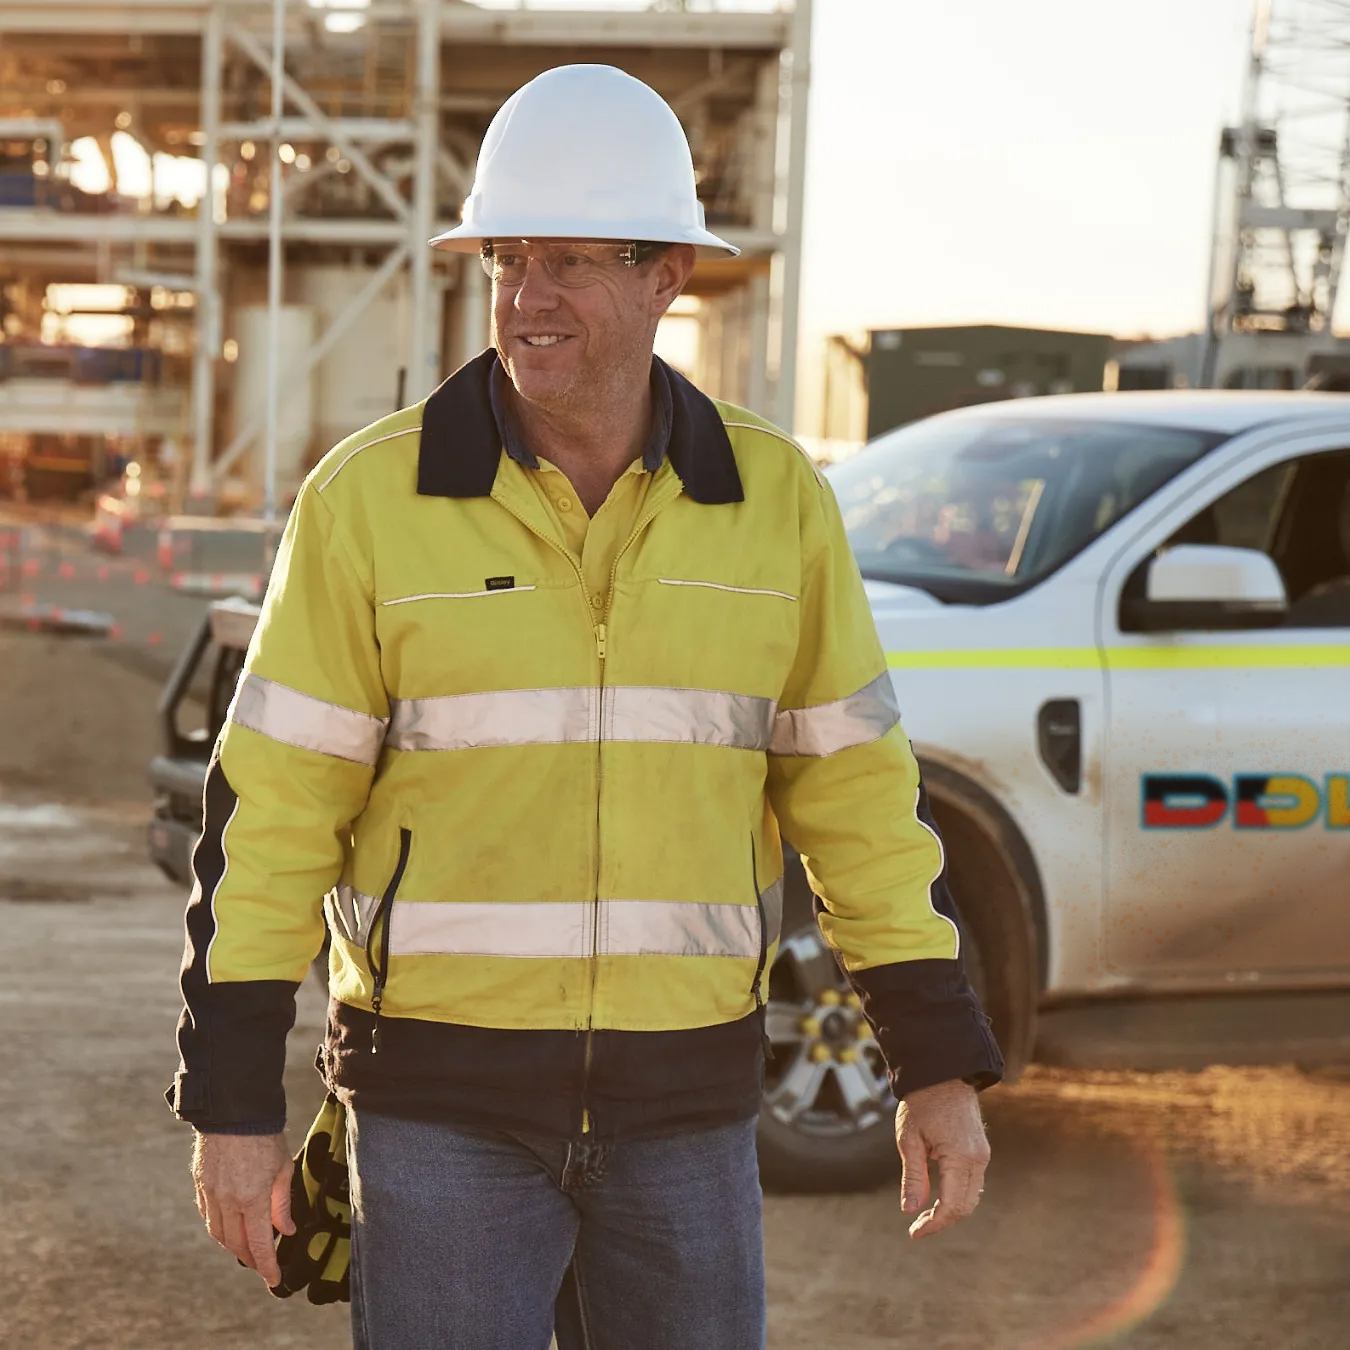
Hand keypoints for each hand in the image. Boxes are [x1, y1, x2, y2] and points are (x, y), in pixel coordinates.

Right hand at [192, 1131, 295, 1285]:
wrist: (233, 1109)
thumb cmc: (264, 1135)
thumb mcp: (283, 1167)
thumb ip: (281, 1202)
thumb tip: (285, 1230)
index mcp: (251, 1197)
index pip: (258, 1243)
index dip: (266, 1265)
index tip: (273, 1279)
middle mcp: (227, 1200)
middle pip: (235, 1243)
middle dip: (249, 1258)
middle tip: (262, 1264)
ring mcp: (210, 1193)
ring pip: (218, 1233)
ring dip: (232, 1245)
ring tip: (247, 1248)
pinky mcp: (200, 1184)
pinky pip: (207, 1215)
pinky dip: (218, 1227)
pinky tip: (229, 1227)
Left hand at [894, 1079, 989, 1238]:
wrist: (943, 1073)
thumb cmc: (922, 1102)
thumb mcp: (909, 1138)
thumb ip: (912, 1176)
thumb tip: (911, 1210)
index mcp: (960, 1157)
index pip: (951, 1206)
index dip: (933, 1224)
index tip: (914, 1233)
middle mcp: (977, 1159)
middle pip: (965, 1206)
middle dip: (942, 1221)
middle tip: (917, 1227)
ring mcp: (982, 1155)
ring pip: (971, 1196)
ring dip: (950, 1210)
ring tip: (924, 1215)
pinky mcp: (981, 1150)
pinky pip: (972, 1182)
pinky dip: (957, 1195)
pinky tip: (937, 1196)